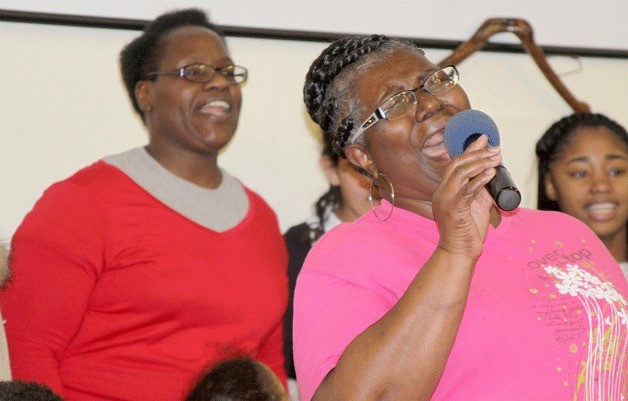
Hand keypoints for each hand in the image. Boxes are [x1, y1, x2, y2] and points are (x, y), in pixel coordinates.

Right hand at [432, 135, 500, 259]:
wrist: (459, 253)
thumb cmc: (466, 232)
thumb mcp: (475, 206)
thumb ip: (479, 190)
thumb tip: (490, 173)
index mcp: (445, 190)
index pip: (455, 164)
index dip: (470, 150)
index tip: (485, 139)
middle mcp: (442, 192)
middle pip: (457, 163)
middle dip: (478, 153)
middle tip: (496, 148)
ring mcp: (446, 200)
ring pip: (461, 172)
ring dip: (481, 162)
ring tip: (497, 157)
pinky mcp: (454, 209)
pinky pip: (468, 189)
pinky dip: (480, 179)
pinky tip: (491, 173)